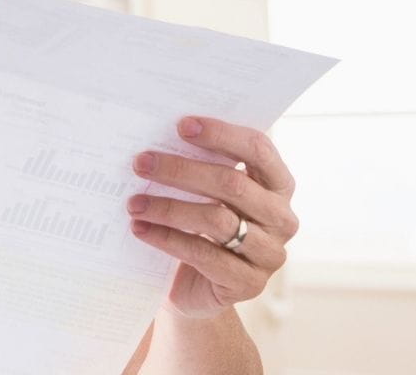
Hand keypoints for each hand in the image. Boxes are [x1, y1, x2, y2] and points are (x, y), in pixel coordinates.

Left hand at [126, 116, 297, 318]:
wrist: (198, 290)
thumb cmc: (202, 229)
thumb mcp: (208, 196)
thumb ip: (202, 167)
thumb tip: (161, 138)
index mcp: (279, 186)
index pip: (259, 150)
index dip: (222, 135)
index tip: (181, 126)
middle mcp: (282, 218)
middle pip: (233, 184)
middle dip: (182, 170)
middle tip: (141, 163)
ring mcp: (269, 254)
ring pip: (216, 220)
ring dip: (169, 207)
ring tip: (134, 202)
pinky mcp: (247, 283)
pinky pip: (203, 254)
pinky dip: (167, 238)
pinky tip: (140, 228)